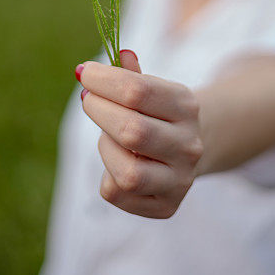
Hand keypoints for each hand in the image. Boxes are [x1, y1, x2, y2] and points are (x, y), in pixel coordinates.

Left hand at [76, 50, 203, 218]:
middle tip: (87, 99)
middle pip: (131, 131)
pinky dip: (107, 175)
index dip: (104, 80)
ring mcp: (180, 180)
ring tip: (109, 136)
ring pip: (127, 172)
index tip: (85, 74)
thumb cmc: (158, 112)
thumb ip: (127, 76)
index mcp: (185, 106)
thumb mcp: (151, 87)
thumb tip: (94, 68)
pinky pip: (117, 193)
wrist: (189, 147)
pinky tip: (117, 161)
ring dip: (106, 147)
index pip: (138, 90)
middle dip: (98, 110)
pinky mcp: (166, 206)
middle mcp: (188, 145)